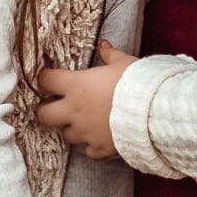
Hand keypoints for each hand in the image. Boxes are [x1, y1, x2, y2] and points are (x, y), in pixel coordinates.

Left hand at [35, 41, 135, 159]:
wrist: (152, 112)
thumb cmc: (136, 82)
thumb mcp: (123, 62)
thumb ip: (109, 55)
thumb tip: (103, 45)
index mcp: (76, 86)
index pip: (47, 80)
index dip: (45, 78)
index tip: (48, 77)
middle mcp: (75, 110)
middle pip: (44, 115)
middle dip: (46, 110)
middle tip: (52, 105)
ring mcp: (86, 132)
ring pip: (66, 134)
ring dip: (71, 127)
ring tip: (81, 121)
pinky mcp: (100, 147)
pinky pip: (89, 151)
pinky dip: (91, 145)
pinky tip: (98, 138)